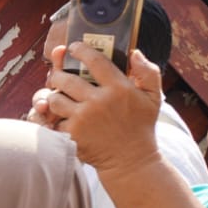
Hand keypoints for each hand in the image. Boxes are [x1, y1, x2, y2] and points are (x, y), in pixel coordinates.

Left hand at [36, 44, 162, 177]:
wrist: (131, 160)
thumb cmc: (141, 126)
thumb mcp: (154, 97)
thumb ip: (148, 72)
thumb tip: (134, 52)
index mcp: (119, 88)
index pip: (94, 60)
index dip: (80, 50)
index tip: (73, 47)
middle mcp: (99, 101)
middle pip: (65, 79)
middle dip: (57, 75)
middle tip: (58, 75)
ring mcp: (83, 118)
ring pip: (54, 98)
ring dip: (53, 97)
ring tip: (59, 97)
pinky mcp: (72, 134)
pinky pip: (53, 120)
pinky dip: (54, 119)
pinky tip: (61, 118)